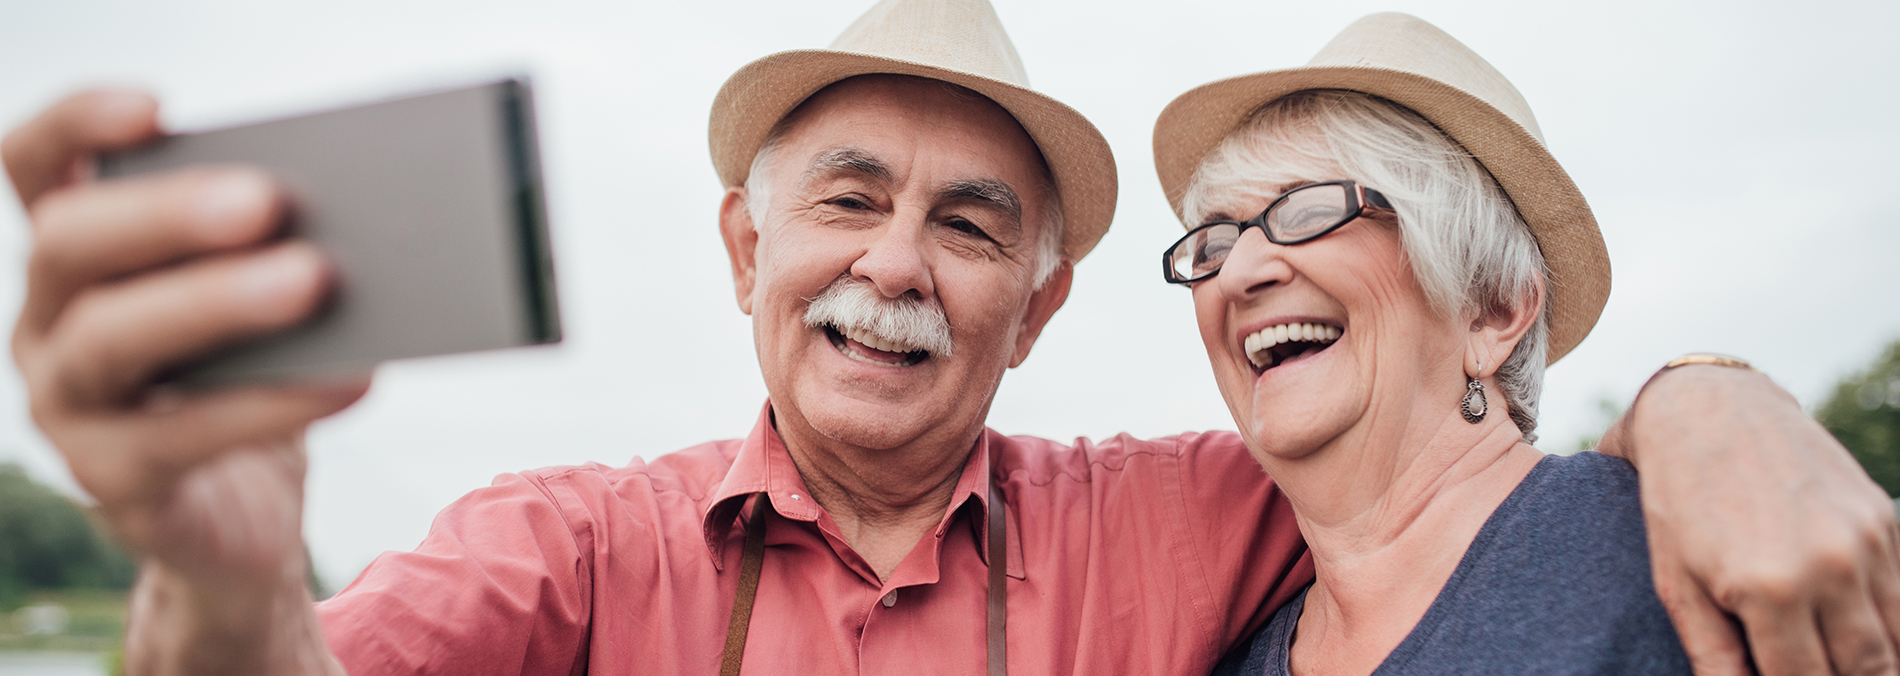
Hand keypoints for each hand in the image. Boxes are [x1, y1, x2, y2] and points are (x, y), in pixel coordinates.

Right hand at [5, 90, 365, 673]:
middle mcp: (47, 323)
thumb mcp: (253, 308)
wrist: (244, 520)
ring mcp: (68, 407)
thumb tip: (356, 214)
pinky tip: (349, 378)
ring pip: (115, 340)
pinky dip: (272, 403)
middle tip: (266, 199)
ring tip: (313, 278)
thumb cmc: (251, 383)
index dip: (77, 126)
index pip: (36, 167)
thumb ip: (270, 252)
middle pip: (70, 245)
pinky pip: (183, 437)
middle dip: (167, 214)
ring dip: (217, 301)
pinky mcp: (113, 483)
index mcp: (75, 258)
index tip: (157, 108)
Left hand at [1616, 364, 1899, 675]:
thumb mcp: (1675, 582)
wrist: (1709, 410)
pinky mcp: (1883, 519)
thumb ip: (1713, 653)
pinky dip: (1891, 626)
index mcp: (1769, 590)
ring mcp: (1864, 542)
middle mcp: (1829, 568)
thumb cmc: (1679, 501)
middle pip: (1865, 670)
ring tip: (1842, 664)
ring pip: (1894, 641)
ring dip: (1875, 664)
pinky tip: (1864, 638)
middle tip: (1816, 673)